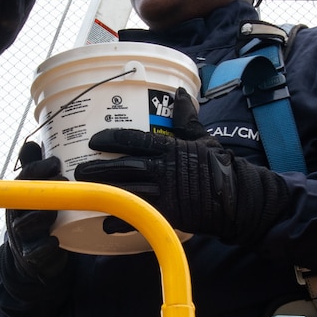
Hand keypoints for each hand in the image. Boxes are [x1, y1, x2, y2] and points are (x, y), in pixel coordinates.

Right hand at [0, 141, 69, 287]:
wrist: (34, 258)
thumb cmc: (38, 218)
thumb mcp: (35, 195)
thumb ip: (35, 170)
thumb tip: (34, 141)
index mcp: (19, 198)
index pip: (23, 179)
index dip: (37, 169)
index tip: (56, 162)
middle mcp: (17, 217)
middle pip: (22, 201)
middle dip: (42, 189)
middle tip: (64, 180)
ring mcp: (24, 237)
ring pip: (25, 226)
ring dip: (41, 216)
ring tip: (56, 210)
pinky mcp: (33, 257)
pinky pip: (35, 253)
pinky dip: (45, 247)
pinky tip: (54, 240)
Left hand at [75, 89, 293, 247]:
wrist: (237, 197)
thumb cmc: (220, 166)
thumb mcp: (203, 138)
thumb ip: (187, 119)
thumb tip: (179, 94)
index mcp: (170, 148)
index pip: (134, 139)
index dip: (110, 139)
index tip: (94, 140)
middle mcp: (163, 169)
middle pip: (123, 166)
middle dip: (98, 168)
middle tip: (79, 170)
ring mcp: (165, 192)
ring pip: (127, 191)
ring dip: (104, 192)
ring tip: (86, 191)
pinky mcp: (169, 214)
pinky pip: (140, 217)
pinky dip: (121, 220)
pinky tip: (105, 222)